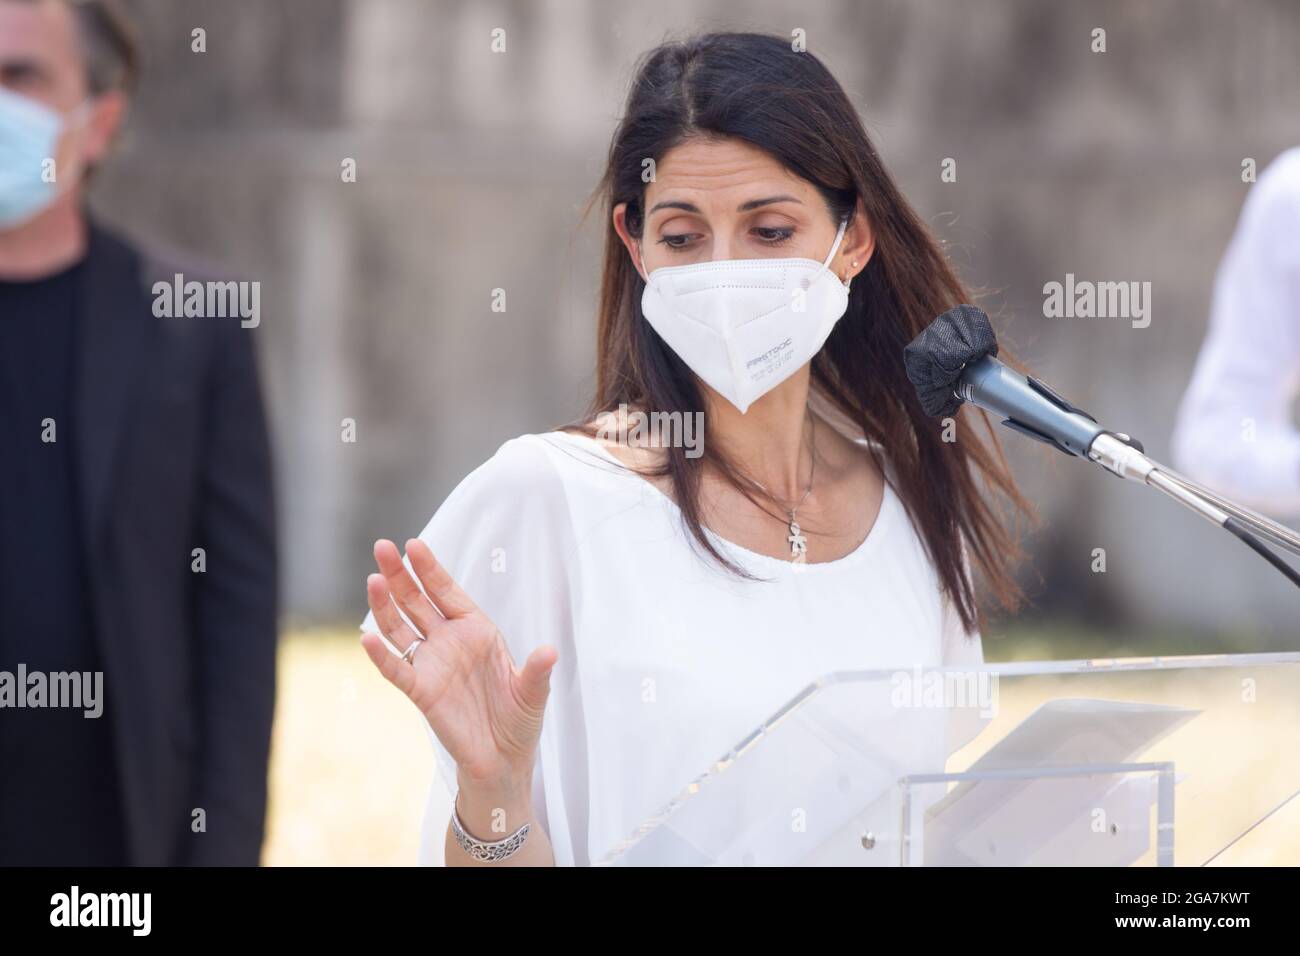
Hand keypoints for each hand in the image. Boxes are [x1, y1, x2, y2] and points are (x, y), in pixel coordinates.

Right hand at [360, 538, 557, 794]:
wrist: (503, 759)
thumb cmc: (518, 719)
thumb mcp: (532, 692)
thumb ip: (537, 671)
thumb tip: (550, 651)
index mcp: (475, 630)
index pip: (446, 592)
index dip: (430, 569)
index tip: (414, 545)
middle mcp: (449, 641)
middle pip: (417, 601)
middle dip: (399, 575)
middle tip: (382, 547)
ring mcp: (432, 664)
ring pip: (400, 628)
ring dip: (384, 606)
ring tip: (372, 580)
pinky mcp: (421, 691)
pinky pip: (396, 669)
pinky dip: (380, 655)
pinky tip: (366, 637)